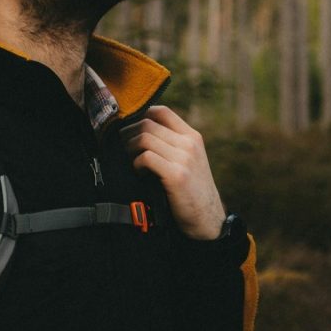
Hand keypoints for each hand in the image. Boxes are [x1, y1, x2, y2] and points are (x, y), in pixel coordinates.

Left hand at [120, 105, 225, 239]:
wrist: (207, 219)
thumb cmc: (192, 190)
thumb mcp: (189, 160)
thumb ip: (172, 144)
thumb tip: (139, 131)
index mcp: (192, 137)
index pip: (162, 111)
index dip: (141, 115)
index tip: (130, 129)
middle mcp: (189, 143)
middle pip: (147, 123)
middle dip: (128, 133)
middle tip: (123, 147)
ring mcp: (184, 158)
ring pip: (144, 138)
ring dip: (130, 148)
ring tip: (131, 160)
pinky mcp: (177, 175)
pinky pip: (146, 157)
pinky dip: (136, 163)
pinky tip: (139, 172)